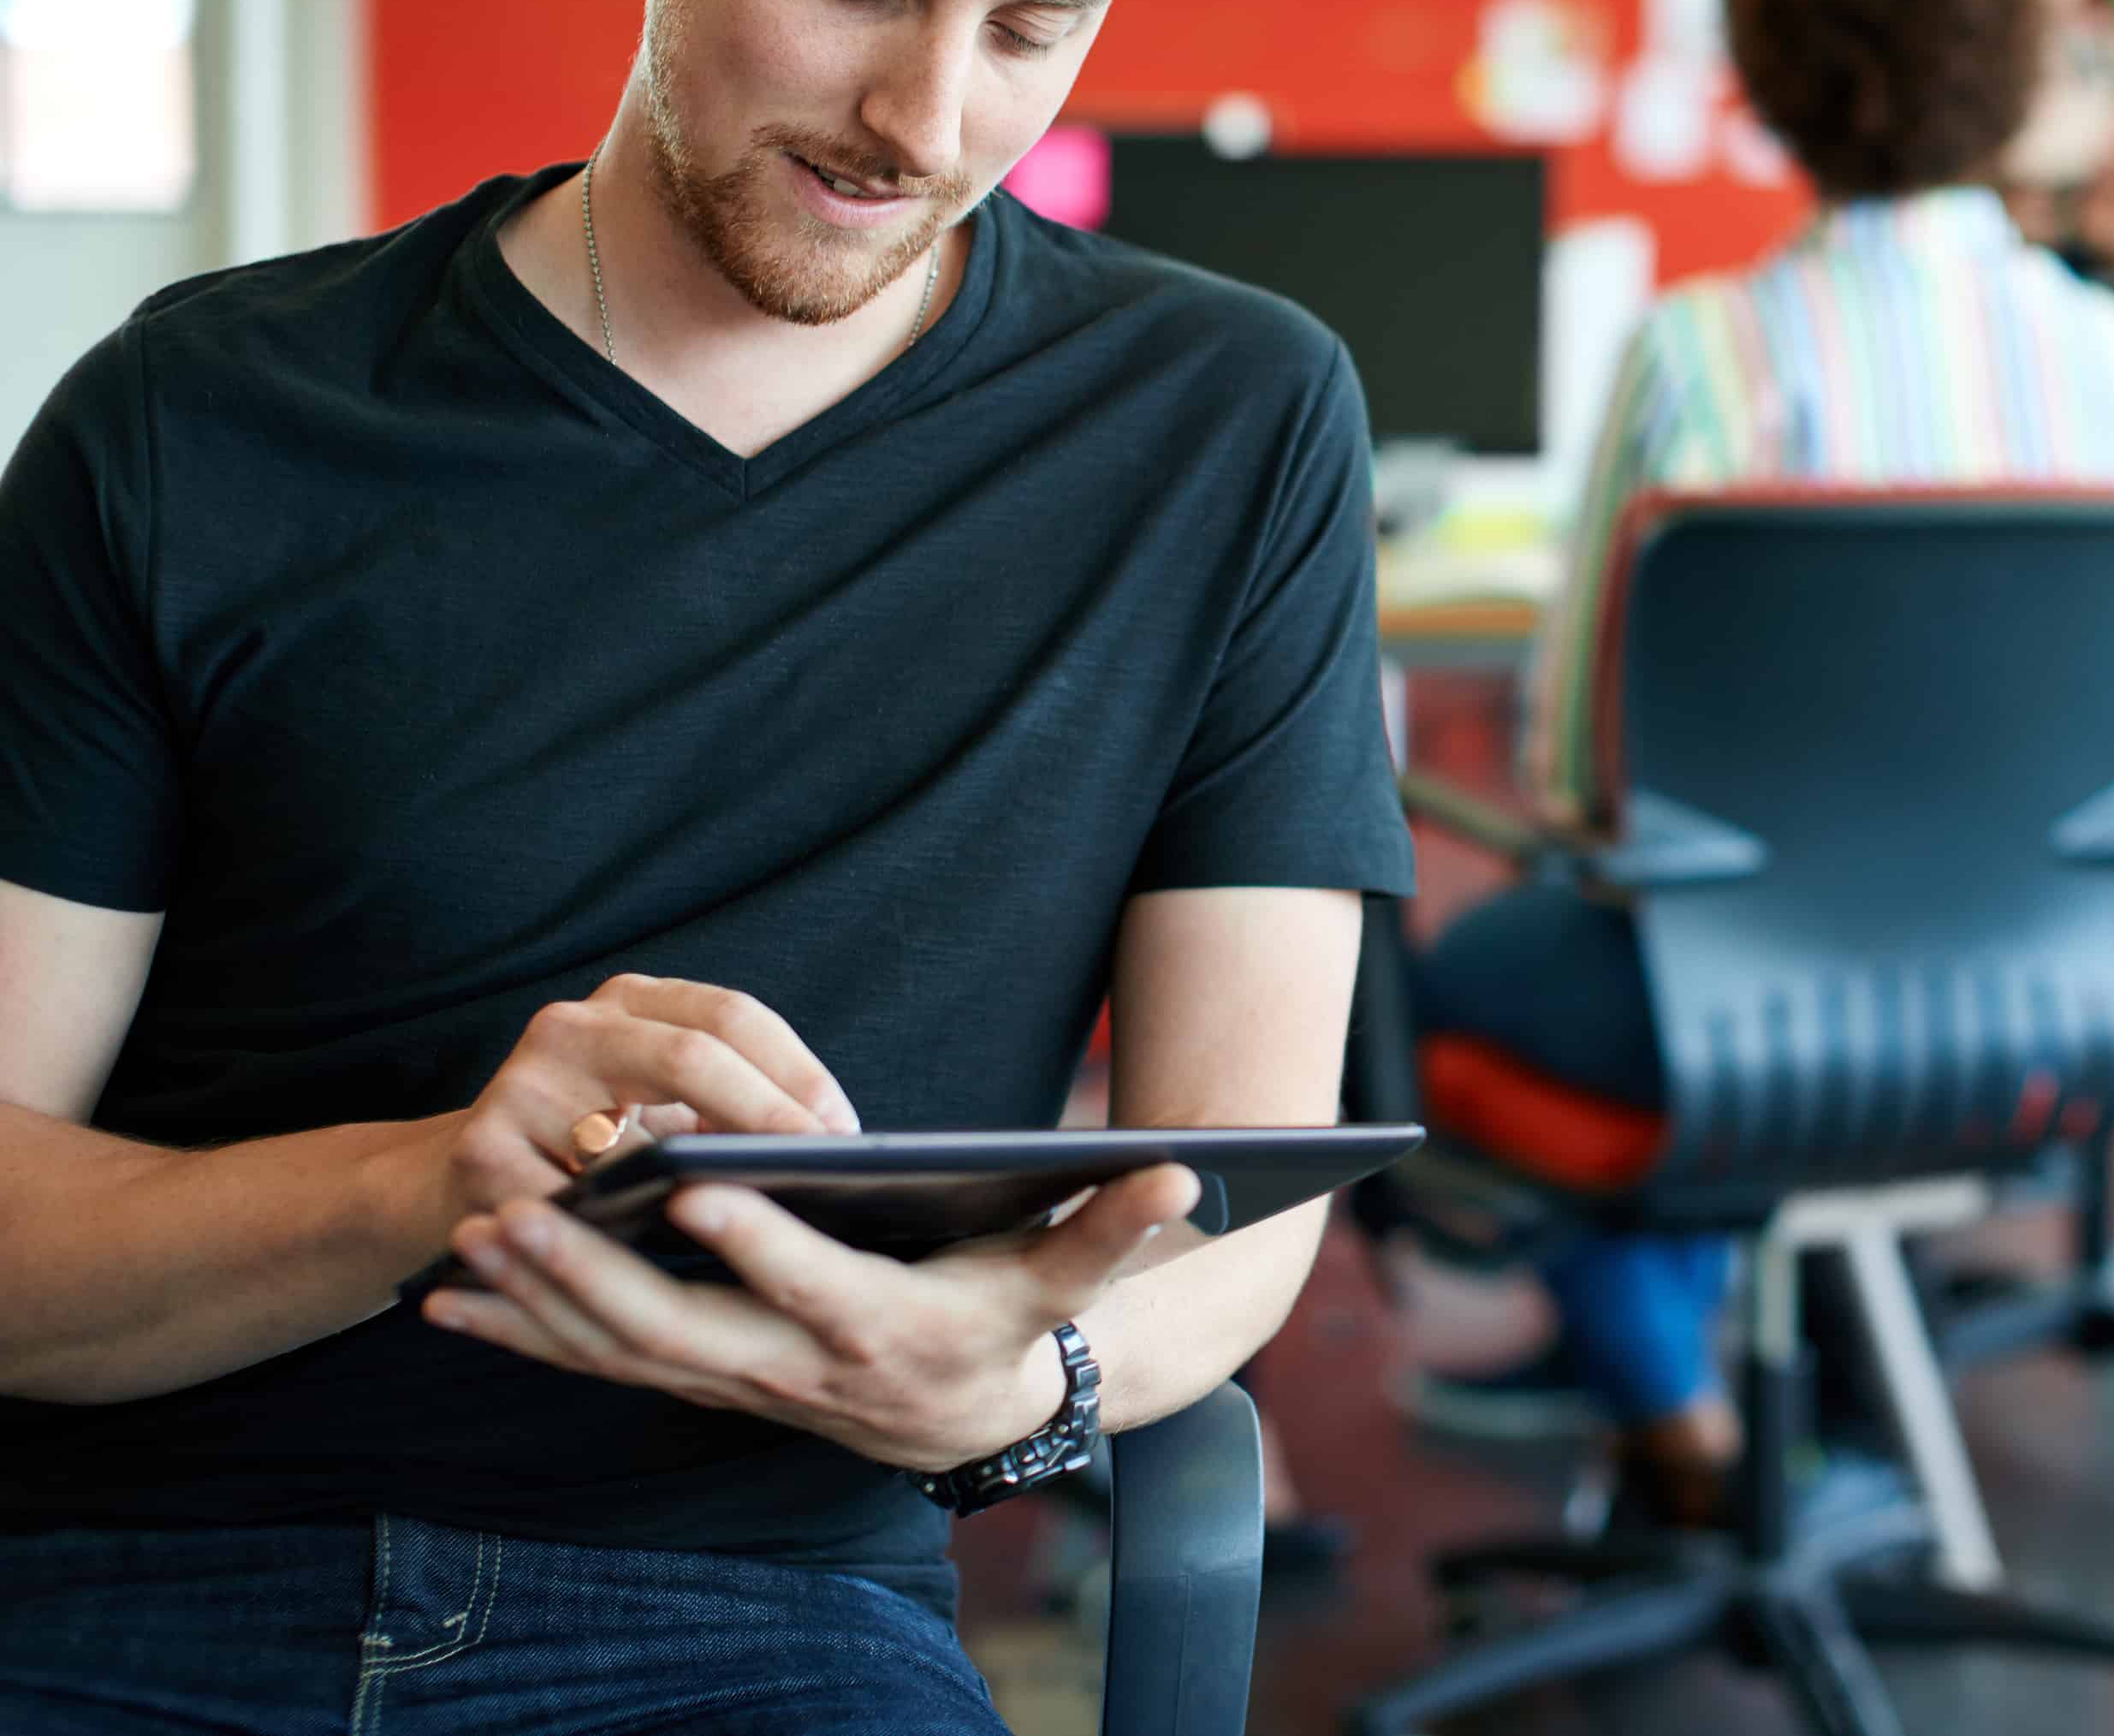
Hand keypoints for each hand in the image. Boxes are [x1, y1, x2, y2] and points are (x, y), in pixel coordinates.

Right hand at [386, 975, 861, 1249]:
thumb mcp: (657, 1106)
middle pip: (692, 1055)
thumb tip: (834, 1144)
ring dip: (704, 1184)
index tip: (843, 1131)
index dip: (797, 1072)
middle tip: (820, 1172)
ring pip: (636, 1134)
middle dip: (768, 1118)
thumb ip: (726, 1106)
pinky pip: (576, 1203)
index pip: (733, 1015)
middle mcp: (573, 1026)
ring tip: (763, 1218)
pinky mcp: (479, 1151)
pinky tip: (671, 1257)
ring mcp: (520, 1083)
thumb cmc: (593, 1150)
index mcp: (631, 1002)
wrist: (451, 1184)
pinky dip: (628, 1234)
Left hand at [418, 1162, 1203, 1471]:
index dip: (759, 1242)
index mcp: (883, 1329)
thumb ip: (1114, 1224)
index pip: (814, 1286)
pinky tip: (448, 1302)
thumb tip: (1183, 1174)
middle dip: (595, 1277)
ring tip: (471, 1238)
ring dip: (541, 1300)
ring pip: (624, 1351)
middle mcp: (799, 1372)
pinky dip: (522, 1338)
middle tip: (521, 1214)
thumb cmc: (1013, 1322)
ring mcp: (740, 1386)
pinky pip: (597, 1366)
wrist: (972, 1422)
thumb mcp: (1066, 1276)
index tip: (698, 1183)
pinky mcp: (702, 1382)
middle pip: (683, 1331)